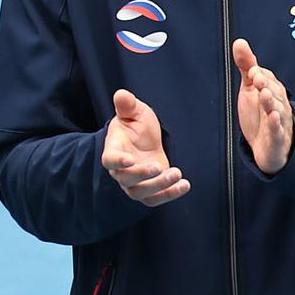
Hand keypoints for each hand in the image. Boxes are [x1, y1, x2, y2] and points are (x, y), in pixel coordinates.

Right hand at [102, 89, 189, 205]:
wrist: (145, 141)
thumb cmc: (136, 126)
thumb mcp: (134, 112)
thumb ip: (127, 105)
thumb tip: (121, 94)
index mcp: (114, 150)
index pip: (110, 160)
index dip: (117, 161)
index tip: (129, 160)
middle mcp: (121, 170)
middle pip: (126, 179)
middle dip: (143, 175)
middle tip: (160, 167)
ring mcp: (134, 182)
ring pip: (140, 192)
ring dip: (159, 186)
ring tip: (177, 174)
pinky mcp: (149, 190)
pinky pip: (155, 199)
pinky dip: (170, 195)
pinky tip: (184, 185)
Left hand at [232, 38, 293, 173]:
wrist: (267, 146)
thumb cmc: (260, 113)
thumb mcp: (250, 88)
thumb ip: (246, 65)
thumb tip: (239, 42)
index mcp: (272, 92)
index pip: (268, 80)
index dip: (260, 74)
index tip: (252, 69)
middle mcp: (277, 105)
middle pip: (274, 92)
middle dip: (266, 84)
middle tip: (257, 78)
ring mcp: (278, 121)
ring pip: (277, 110)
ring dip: (270, 101)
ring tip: (264, 94)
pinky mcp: (276, 138)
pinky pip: (277, 130)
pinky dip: (275, 124)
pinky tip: (272, 117)